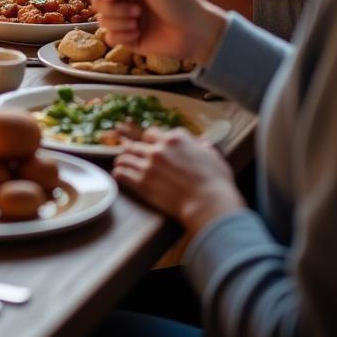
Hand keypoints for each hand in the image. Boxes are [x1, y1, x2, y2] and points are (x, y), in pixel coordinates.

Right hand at [91, 0, 225, 64]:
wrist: (195, 31)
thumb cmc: (178, 0)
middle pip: (96, 1)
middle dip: (114, 7)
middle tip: (137, 10)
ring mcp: (125, 19)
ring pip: (102, 20)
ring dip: (120, 21)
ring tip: (140, 22)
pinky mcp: (127, 38)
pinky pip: (109, 37)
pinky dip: (122, 36)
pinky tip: (138, 34)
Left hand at [114, 127, 245, 234]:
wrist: (208, 204)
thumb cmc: (216, 182)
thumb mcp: (214, 157)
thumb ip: (203, 148)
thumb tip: (202, 144)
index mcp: (175, 138)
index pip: (155, 133)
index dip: (154, 140)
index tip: (153, 146)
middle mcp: (159, 148)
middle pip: (138, 143)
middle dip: (136, 148)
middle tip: (132, 152)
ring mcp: (148, 165)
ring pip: (125, 156)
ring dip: (124, 159)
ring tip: (122, 162)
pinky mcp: (142, 182)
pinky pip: (122, 173)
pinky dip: (120, 173)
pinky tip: (119, 174)